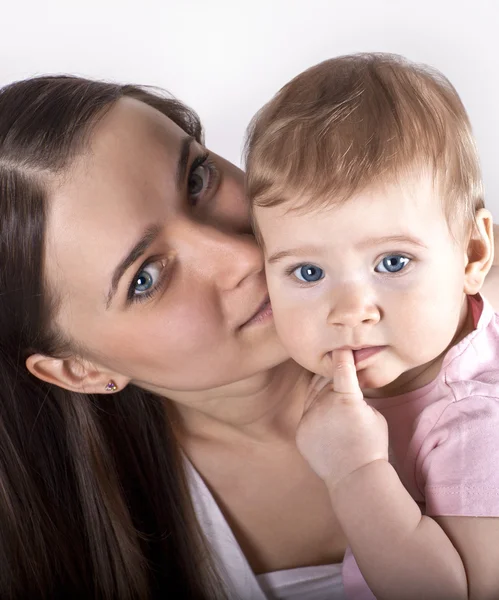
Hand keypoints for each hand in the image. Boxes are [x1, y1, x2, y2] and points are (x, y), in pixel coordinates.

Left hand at [296, 349, 388, 489]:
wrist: (354, 477)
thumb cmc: (371, 446)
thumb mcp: (374, 415)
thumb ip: (358, 399)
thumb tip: (348, 391)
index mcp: (346, 399)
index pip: (342, 368)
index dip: (342, 355)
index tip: (341, 347)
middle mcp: (324, 405)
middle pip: (325, 381)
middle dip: (333, 376)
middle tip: (339, 370)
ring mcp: (309, 418)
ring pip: (313, 394)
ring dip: (323, 391)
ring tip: (334, 396)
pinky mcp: (301, 430)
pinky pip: (307, 413)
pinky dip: (316, 411)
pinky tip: (327, 418)